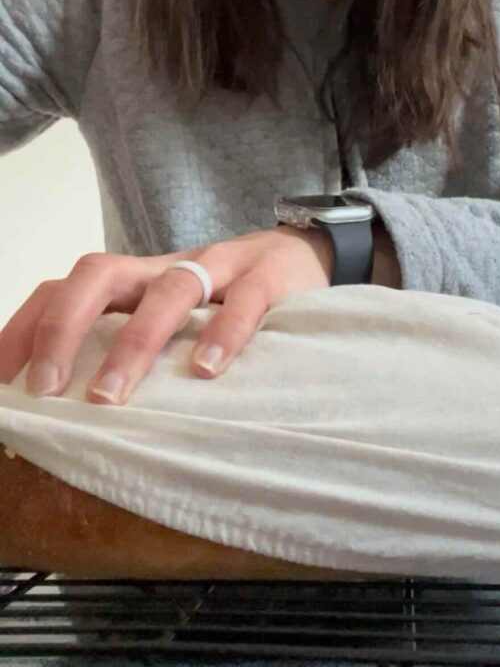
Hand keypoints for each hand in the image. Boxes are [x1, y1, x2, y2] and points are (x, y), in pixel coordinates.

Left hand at [0, 225, 333, 406]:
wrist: (302, 252)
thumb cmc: (224, 299)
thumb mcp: (169, 317)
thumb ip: (130, 345)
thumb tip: (79, 413)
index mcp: (134, 280)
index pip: (61, 288)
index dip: (24, 329)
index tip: (0, 382)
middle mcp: (164, 267)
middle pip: (99, 274)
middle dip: (62, 329)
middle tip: (44, 391)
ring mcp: (219, 267)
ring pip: (167, 291)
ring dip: (132, 344)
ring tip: (109, 398)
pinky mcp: (269, 278)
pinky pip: (243, 301)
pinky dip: (222, 332)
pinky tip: (206, 372)